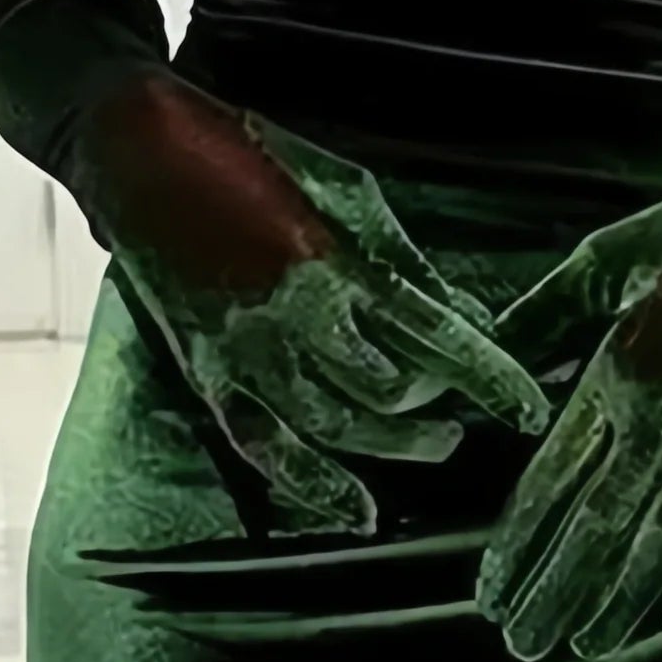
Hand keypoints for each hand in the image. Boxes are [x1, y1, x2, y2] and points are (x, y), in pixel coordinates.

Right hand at [106, 102, 547, 537]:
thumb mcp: (338, 184)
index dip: (486, 376)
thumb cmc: (241, 151)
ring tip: (435, 444)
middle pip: (387, 390)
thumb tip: (457, 308)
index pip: (433, 333)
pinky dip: (313, 486)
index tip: (527, 407)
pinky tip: (356, 510)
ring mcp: (243, 350)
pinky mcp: (205, 371)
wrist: (135, 150)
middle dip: (436, 406)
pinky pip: (263, 446)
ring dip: (392, 447)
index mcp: (330, 258)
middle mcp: (290, 315)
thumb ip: (397, 254)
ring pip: (332, 428)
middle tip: (464, 409)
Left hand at [476, 165, 661, 661]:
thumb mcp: (601, 261)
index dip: (519, 545)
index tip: (491, 594)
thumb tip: (491, 371)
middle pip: (599, 522)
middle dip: (558, 588)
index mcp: (613, 373)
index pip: (552, 480)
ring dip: (622, 596)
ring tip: (588, 645)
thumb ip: (543, 322)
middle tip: (524, 643)